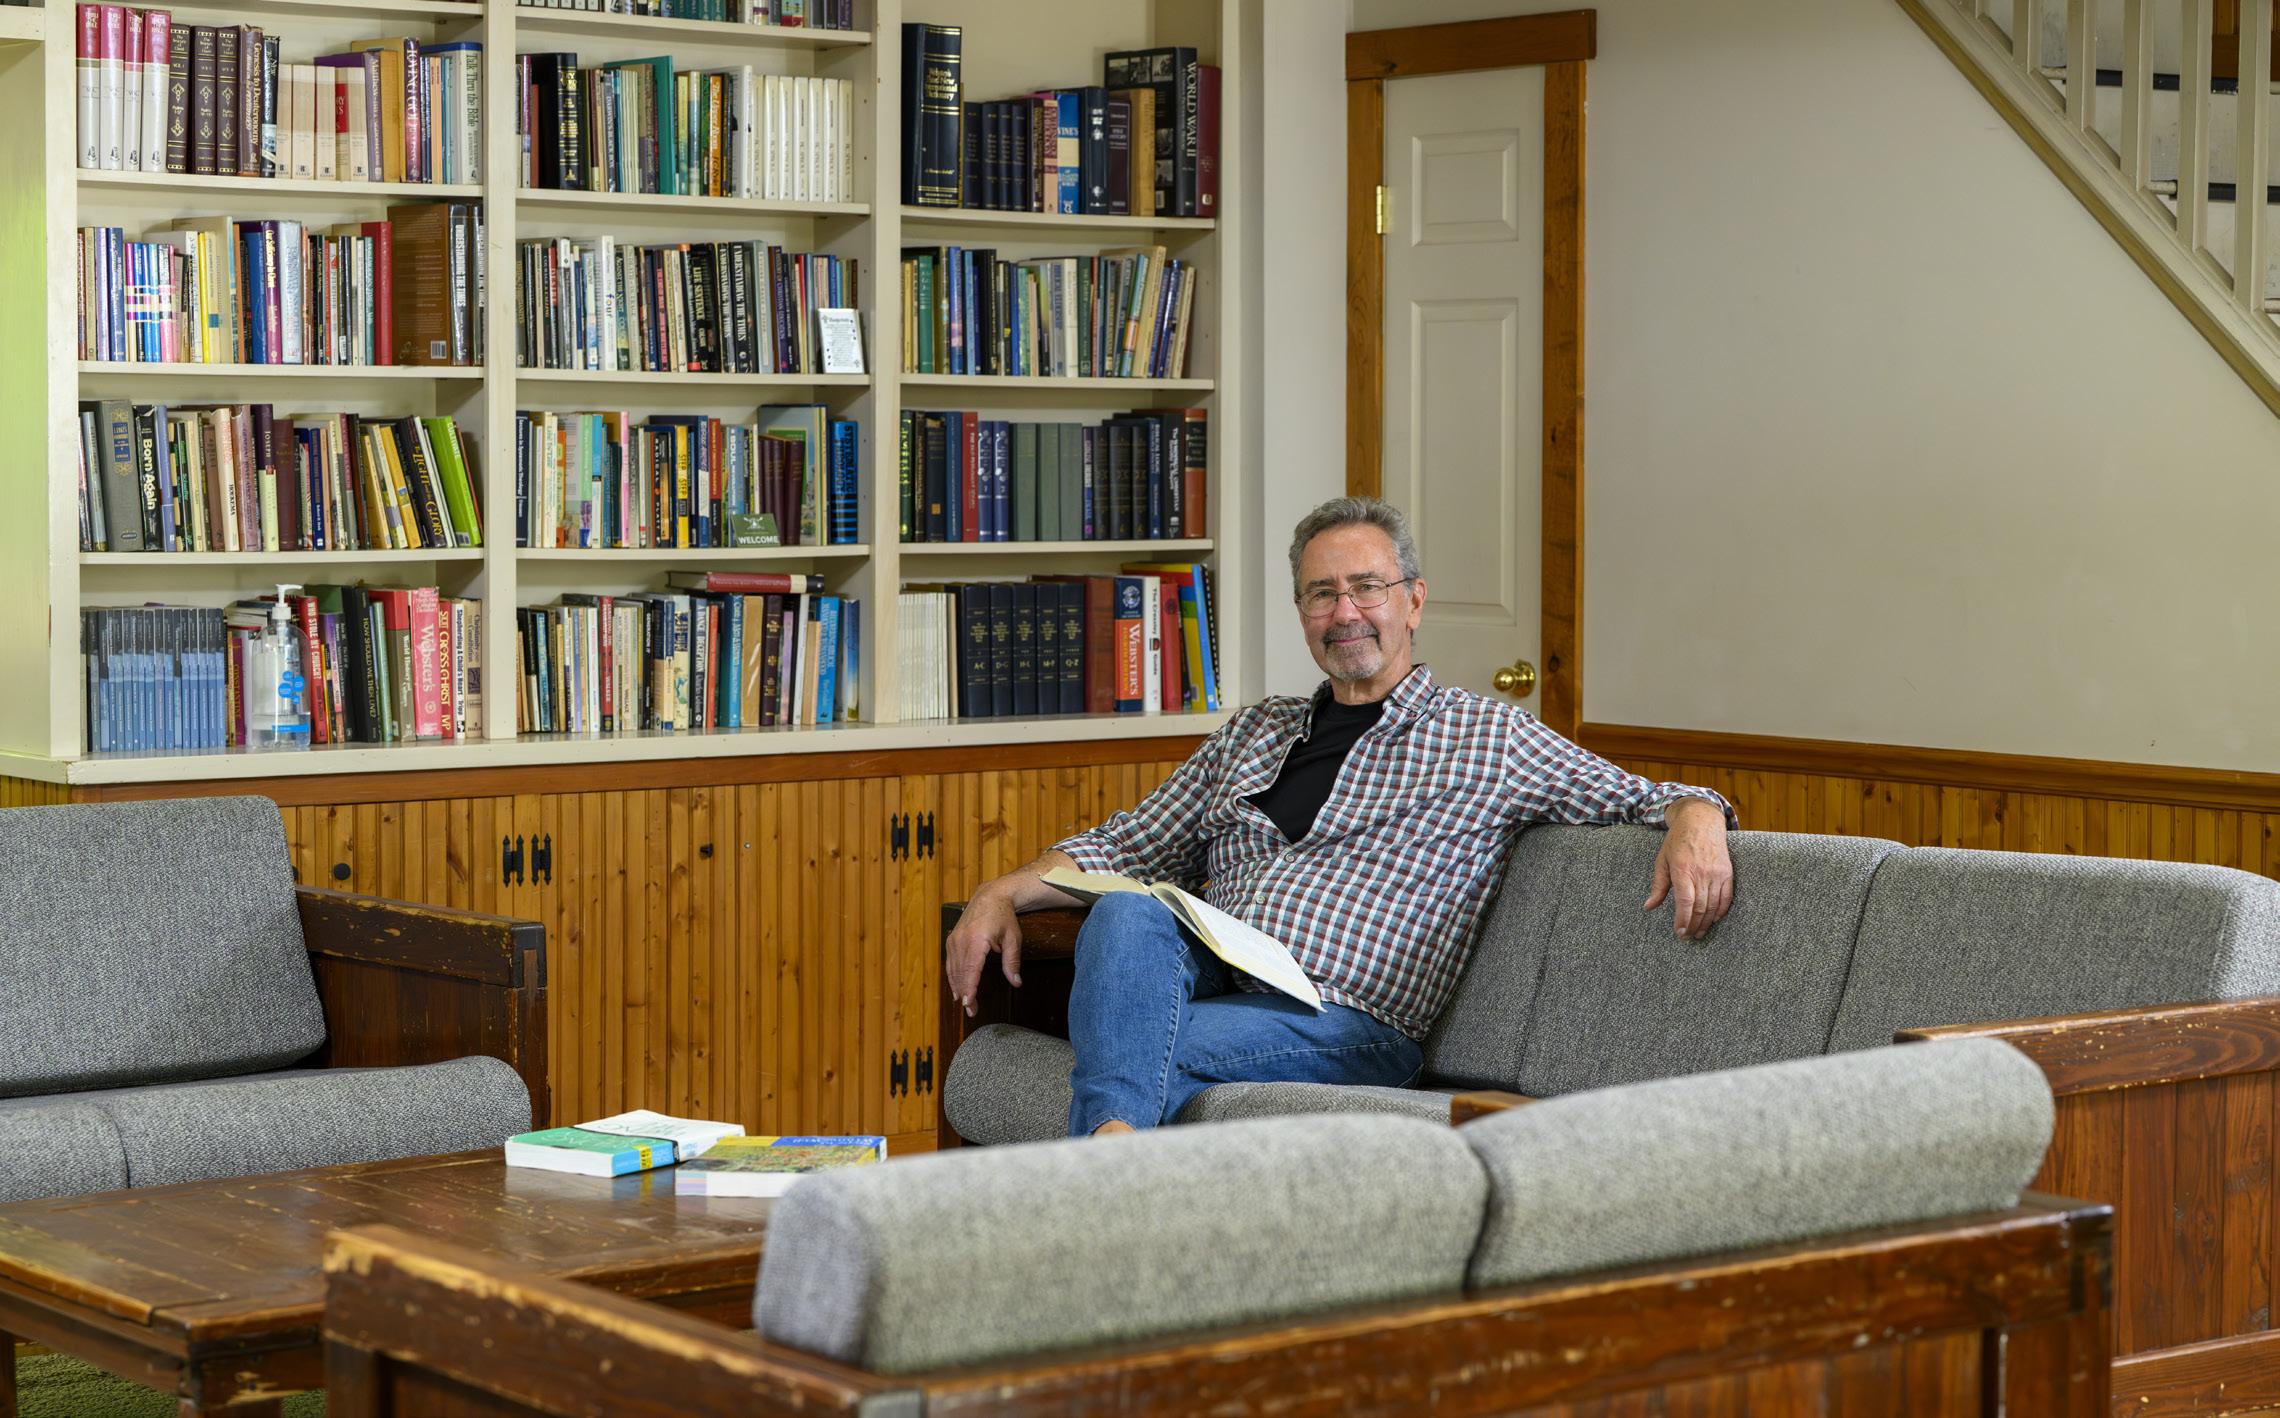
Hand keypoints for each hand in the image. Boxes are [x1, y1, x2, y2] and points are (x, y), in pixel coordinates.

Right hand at [944, 891, 1023, 1016]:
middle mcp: (961, 940)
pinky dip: (953, 977)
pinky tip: (957, 989)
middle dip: (965, 993)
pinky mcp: (951, 940)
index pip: (971, 970)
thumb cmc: (1003, 916)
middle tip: (971, 1011)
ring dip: (958, 988)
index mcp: (977, 940)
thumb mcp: (1013, 938)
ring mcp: (954, 939)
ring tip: (965, 1004)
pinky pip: (950, 963)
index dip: (969, 989)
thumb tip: (1016, 982)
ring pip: (953, 970)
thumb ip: (1012, 962)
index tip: (969, 1004)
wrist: (990, 896)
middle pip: (961, 973)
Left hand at [1645, 798, 1733, 940]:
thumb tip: (1649, 907)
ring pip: (1713, 906)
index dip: (1683, 920)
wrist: (1701, 822)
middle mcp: (1702, 873)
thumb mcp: (1662, 861)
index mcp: (1683, 870)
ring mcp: (1717, 873)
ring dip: (1706, 923)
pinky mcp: (1727, 873)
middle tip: (1687, 937)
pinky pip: (1726, 898)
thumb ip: (1658, 886)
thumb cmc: (1677, 841)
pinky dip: (1720, 912)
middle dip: (1693, 926)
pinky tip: (1713, 920)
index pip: (1685, 901)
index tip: (1679, 933)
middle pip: (1700, 907)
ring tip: (1698, 933)